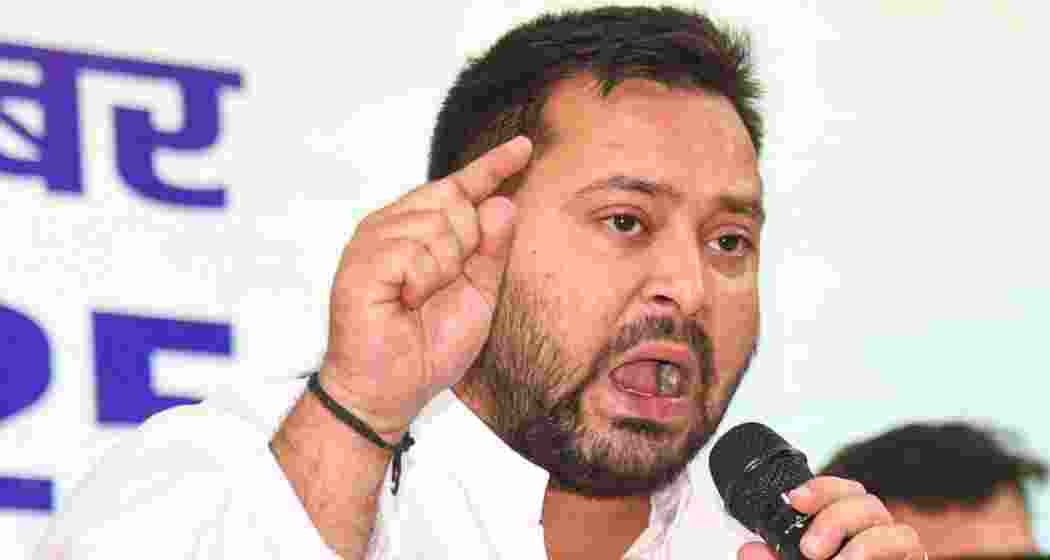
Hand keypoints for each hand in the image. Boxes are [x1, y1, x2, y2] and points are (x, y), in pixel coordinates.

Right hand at [316, 136, 532, 440]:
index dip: (493, 166)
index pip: (461, 186)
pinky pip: (414, 251)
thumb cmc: (430, 345)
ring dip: (442, 269)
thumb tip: (503, 202)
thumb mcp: (478, 294)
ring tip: (418, 298)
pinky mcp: (361, 260)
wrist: (393, 389)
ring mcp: (374, 240)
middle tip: (439, 287)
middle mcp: (395, 226)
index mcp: (422, 231)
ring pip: (438, 224)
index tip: (524, 146)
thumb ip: (492, 249)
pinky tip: (406, 300)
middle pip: (456, 200)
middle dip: (465, 247)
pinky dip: (422, 281)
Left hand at [738, 476, 923, 559]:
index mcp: (846, 531)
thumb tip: (749, 551)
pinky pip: (910, 550)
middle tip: (810, 549)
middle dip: (837, 517)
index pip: (841, 493)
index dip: (822, 488)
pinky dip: (878, 554)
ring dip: (865, 544)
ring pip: (896, 529)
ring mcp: (896, 555)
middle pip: (868, 504)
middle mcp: (875, 538)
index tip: (796, 499)